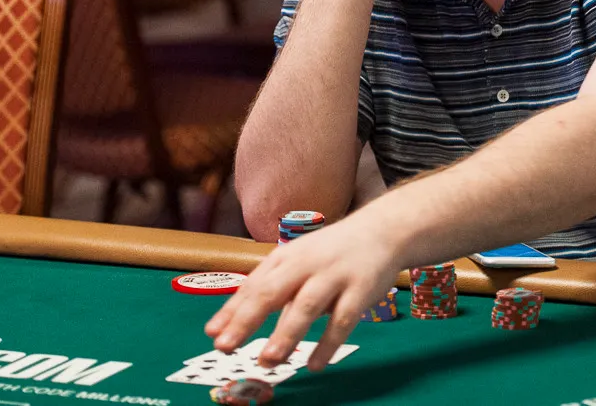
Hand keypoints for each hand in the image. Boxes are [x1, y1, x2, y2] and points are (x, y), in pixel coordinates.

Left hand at [204, 216, 400, 371]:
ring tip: (267, 361)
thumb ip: (271, 290)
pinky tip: (314, 365)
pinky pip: (343, 320)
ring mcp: (335, 275)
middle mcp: (307, 264)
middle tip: (225, 347)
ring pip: (306, 306)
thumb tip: (232, 324)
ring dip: (285, 334)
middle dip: (247, 320)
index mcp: (287, 257)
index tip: (212, 333)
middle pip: (272, 292)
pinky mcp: (361, 290)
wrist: (382, 230)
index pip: (254, 284)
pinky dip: (328, 344)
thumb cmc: (331, 252)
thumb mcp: (298, 261)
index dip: (232, 309)